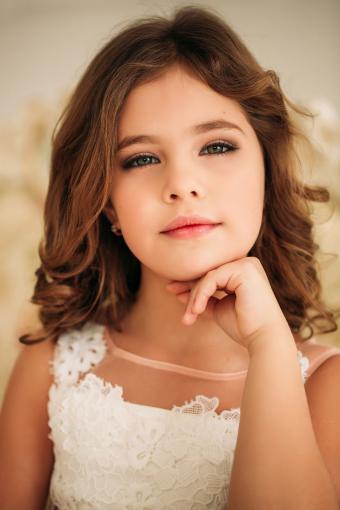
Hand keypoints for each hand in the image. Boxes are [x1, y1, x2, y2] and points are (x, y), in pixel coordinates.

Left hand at [165, 257, 288, 349]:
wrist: (263, 338)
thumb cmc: (244, 327)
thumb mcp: (218, 308)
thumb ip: (204, 298)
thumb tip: (180, 292)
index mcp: (243, 271)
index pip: (212, 274)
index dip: (192, 283)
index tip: (174, 290)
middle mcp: (247, 263)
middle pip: (209, 273)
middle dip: (188, 286)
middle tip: (171, 292)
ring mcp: (246, 264)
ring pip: (208, 277)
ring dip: (194, 296)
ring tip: (189, 316)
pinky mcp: (244, 269)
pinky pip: (212, 279)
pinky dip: (201, 295)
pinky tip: (196, 310)